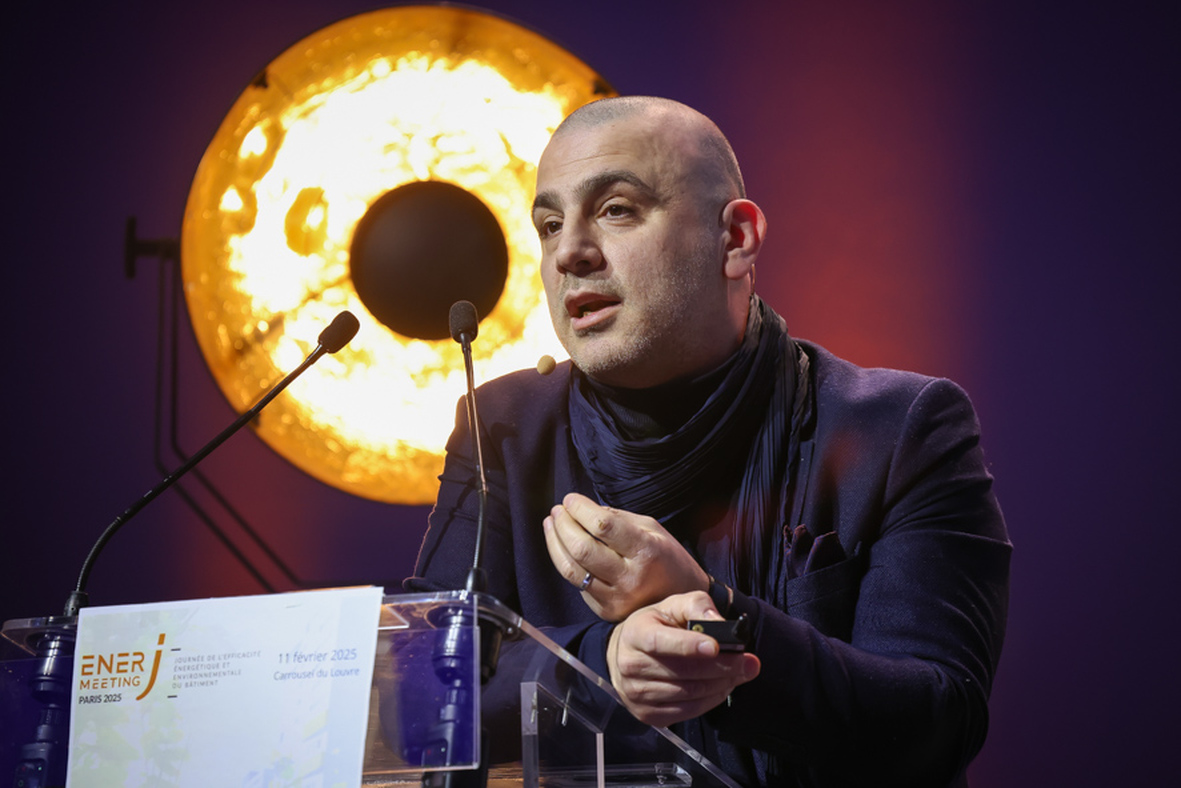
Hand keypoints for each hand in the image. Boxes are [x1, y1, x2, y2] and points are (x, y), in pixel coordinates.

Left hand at [543, 492, 710, 620]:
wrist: (682, 596)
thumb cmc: (666, 557)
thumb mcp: (652, 529)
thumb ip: (617, 518)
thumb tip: (582, 509)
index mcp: (646, 551)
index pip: (603, 526)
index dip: (580, 509)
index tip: (570, 499)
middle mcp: (630, 578)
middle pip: (582, 549)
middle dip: (563, 524)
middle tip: (558, 510)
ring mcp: (617, 598)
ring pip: (571, 569)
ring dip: (555, 542)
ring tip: (552, 524)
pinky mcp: (606, 610)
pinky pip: (576, 583)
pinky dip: (564, 561)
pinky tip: (561, 546)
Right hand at [607, 591, 760, 727]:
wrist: (625, 654)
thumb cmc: (656, 625)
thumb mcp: (673, 605)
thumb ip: (697, 606)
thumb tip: (719, 623)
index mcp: (636, 633)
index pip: (660, 642)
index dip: (688, 645)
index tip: (716, 646)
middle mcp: (631, 666)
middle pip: (683, 672)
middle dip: (722, 667)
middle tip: (749, 662)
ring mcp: (637, 694)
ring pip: (689, 694)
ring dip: (721, 684)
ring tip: (740, 673)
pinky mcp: (647, 715)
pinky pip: (688, 712)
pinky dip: (711, 700)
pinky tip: (723, 687)